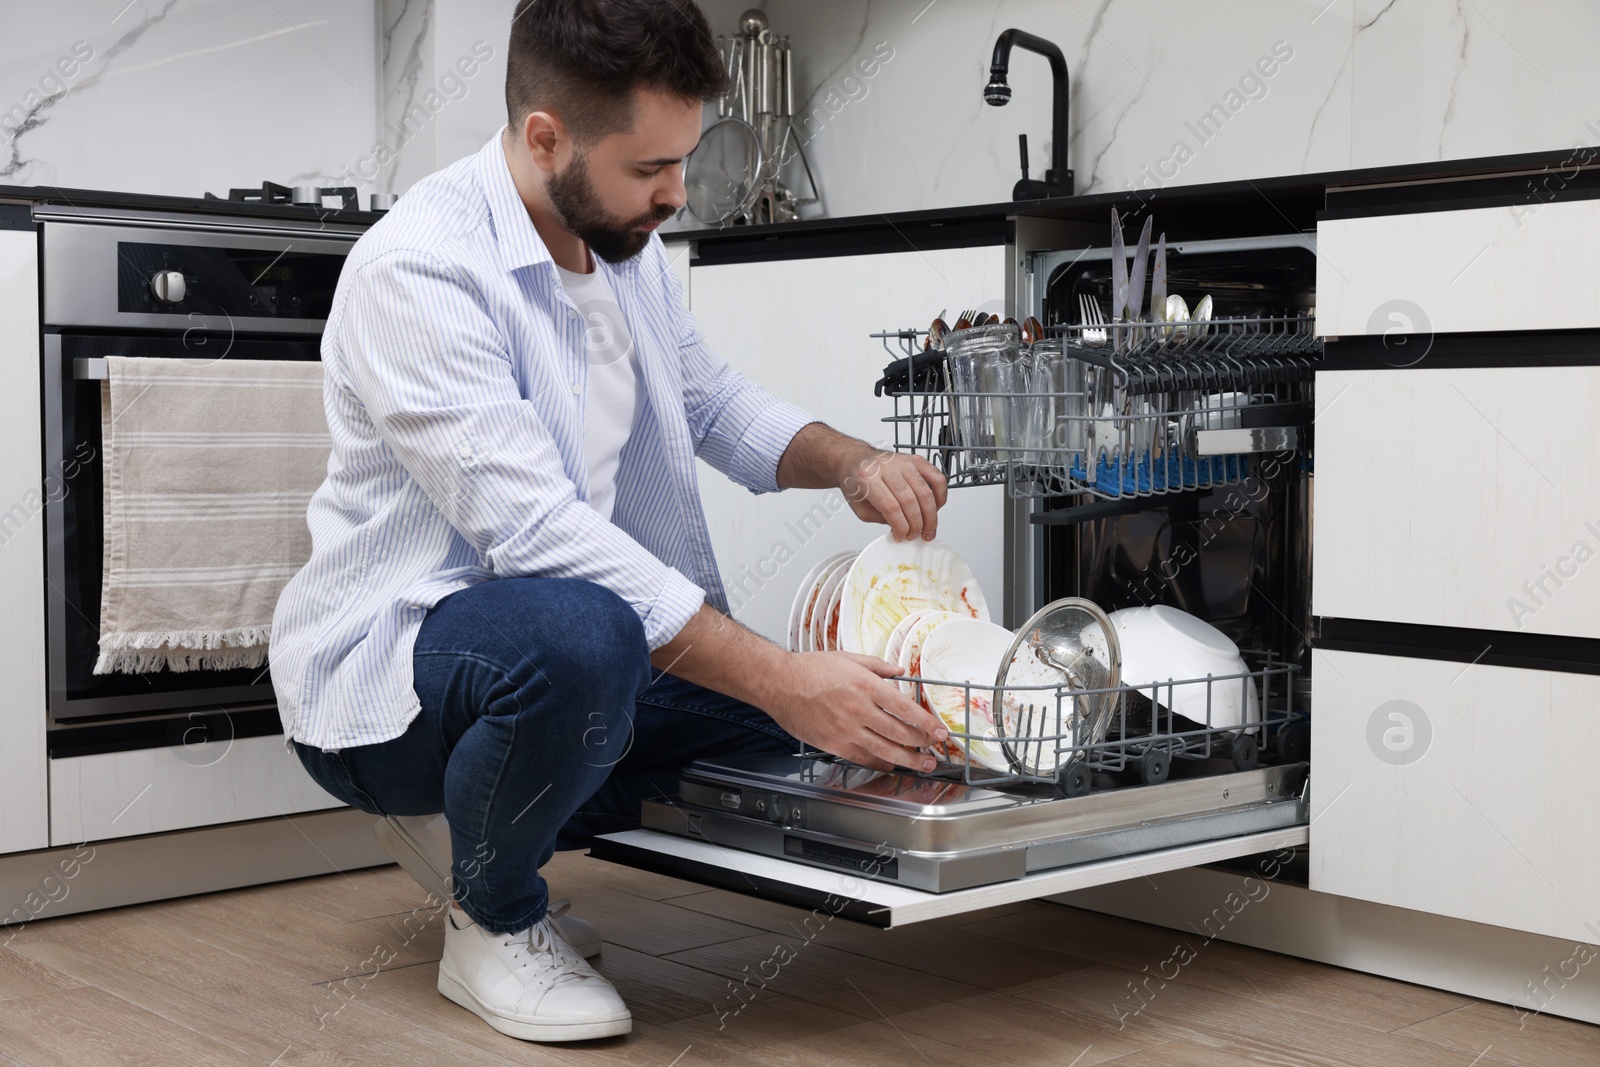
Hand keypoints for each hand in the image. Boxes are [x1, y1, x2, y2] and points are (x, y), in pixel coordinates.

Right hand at [768, 652, 948, 771]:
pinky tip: (889, 765)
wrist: (778, 683)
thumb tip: (900, 671)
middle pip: (899, 733)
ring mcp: (846, 729)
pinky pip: (862, 758)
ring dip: (907, 760)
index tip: (939, 732)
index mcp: (866, 686)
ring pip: (884, 750)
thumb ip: (878, 666)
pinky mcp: (833, 743)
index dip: (926, 723)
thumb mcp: (848, 658)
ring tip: (921, 765)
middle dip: (922, 745)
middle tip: (934, 751)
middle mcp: (859, 709)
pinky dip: (879, 764)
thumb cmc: (810, 668)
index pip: (905, 709)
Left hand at [840, 450, 947, 541]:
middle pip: (910, 501)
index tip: (902, 536)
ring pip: (925, 492)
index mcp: (868, 478)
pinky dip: (941, 495)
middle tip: (915, 535)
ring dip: (930, 516)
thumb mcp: (859, 507)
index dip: (901, 527)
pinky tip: (936, 507)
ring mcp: (904, 461)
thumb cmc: (857, 483)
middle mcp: (887, 467)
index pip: (891, 507)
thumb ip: (881, 519)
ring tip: (928, 528)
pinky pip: (937, 477)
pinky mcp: (916, 460)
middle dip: (916, 525)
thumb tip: (904, 529)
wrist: (855, 460)